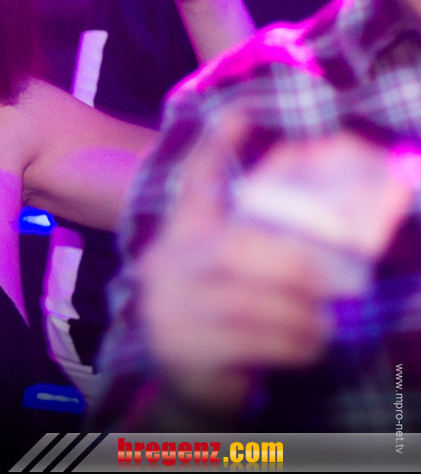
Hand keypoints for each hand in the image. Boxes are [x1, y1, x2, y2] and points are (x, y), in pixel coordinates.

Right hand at [139, 115, 415, 412]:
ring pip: (252, 299)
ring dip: (302, 315)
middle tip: (340, 281)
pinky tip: (306, 347)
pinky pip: (256, 339)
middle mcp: (164, 266)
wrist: (188, 394)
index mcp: (179, 239)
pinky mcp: (181, 350)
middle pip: (234, 248)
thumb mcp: (237, 281)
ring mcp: (166, 309)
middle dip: (294, 265)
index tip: (241, 110)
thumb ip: (262, 247)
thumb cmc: (225, 328)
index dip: (216, 147)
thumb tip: (323, 216)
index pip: (193, 184)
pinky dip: (296, 343)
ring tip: (321, 325)